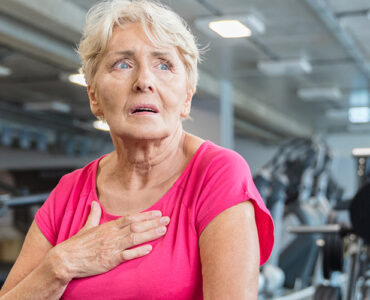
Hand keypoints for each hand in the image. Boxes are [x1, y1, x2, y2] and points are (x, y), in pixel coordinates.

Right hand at [49, 201, 169, 280]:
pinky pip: (127, 255)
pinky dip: (138, 251)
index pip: (130, 218)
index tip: (157, 213)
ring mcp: (112, 248)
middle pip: (136, 226)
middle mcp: (112, 235)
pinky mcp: (110, 261)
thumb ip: (93, 215)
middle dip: (153, 223)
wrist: (65, 260)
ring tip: (163, 230)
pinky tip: (149, 248)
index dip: (145, 215)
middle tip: (167, 219)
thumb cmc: (76, 244)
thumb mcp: (86, 227)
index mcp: (108, 227)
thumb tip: (94, 203)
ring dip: (150, 234)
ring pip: (134, 238)